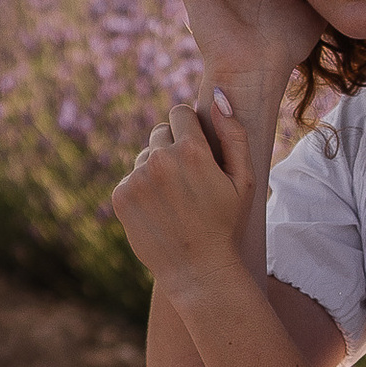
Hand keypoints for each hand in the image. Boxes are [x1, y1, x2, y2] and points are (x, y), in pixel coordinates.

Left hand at [111, 97, 252, 295]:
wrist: (198, 272)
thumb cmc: (227, 225)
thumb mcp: (244, 180)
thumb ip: (234, 133)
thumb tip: (219, 94)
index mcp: (191, 150)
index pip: (179, 112)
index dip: (190, 132)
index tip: (197, 154)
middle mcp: (160, 159)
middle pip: (160, 132)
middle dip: (172, 149)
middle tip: (188, 183)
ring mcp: (137, 178)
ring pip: (144, 156)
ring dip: (156, 170)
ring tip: (175, 201)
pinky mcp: (121, 196)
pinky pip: (131, 178)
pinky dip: (142, 191)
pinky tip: (160, 212)